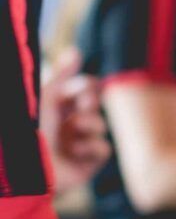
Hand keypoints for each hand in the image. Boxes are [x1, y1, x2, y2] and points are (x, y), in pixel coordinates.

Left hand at [40, 48, 110, 193]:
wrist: (29, 168)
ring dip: (89, 125)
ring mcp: (78, 145)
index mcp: (53, 107)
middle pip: (93, 105)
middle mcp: (65, 125)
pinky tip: (75, 151)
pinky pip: (104, 148)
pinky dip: (91, 147)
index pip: (80, 89)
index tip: (83, 86)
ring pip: (100, 125)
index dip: (85, 86)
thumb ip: (61, 75)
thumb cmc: (31, 130)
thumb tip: (76, 50)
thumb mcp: (45, 98)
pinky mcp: (88, 164)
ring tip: (73, 130)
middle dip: (88, 103)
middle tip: (80, 105)